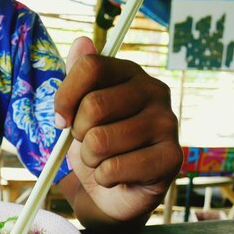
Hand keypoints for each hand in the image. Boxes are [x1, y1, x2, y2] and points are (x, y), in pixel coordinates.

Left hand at [55, 37, 181, 222]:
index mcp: (130, 73)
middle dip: (78, 135)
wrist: (112, 192)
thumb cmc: (96, 148)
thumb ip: (78, 79)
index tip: (62, 120)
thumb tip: (82, 42)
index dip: (65, 98)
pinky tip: (118, 176)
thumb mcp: (78, 112)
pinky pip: (114, 168)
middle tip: (88, 144)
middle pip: (93, 106)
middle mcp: (154, 91)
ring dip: (90, 160)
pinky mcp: (171, 157)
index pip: (90, 67)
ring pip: (99, 141)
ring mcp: (167, 124)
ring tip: (103, 161)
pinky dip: (104, 178)